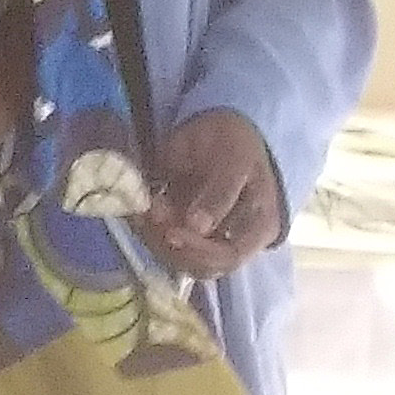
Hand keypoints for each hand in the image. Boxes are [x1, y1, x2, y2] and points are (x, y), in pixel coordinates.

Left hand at [139, 109, 281, 279]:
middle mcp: (232, 240)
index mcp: (258, 227)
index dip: (200, 252)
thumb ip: (219, 193)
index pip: (230, 256)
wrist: (217, 129)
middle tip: (148, 218)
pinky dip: (145, 232)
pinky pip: (160, 242)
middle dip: (169, 246)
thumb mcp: (235, 161)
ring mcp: (205, 238)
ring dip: (153, 240)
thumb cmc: (234, 143)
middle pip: (200, 265)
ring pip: (177, 258)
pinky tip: (136, 213)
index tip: (171, 234)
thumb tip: (199, 227)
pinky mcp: (180, 230)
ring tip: (142, 211)